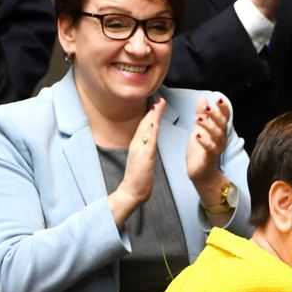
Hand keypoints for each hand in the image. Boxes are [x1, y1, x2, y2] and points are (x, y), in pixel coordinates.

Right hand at [107, 99, 162, 226]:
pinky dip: (151, 132)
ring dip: (152, 116)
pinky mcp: (144, 158)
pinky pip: (148, 142)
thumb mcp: (143, 160)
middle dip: (152, 111)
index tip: (157, 103)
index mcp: (138, 145)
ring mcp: (139, 151)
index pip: (144, 126)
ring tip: (159, 105)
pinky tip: (154, 123)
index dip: (151, 114)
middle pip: (145, 124)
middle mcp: (137, 145)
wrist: (131, 193)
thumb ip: (145, 149)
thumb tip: (149, 141)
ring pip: (146, 130)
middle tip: (160, 98)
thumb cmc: (139, 178)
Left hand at [186, 95, 230, 188]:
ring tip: (198, 118)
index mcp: (219, 131)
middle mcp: (220, 139)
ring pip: (216, 135)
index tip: (218, 98)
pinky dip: (204, 141)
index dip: (223, 108)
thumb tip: (203, 98)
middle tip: (207, 108)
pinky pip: (209, 148)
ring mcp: (216, 148)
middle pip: (222, 124)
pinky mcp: (209, 158)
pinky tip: (197, 135)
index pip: (225, 117)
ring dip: (208, 125)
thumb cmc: (201, 152)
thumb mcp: (199, 129)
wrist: (201, 174)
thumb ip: (201, 115)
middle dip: (215, 114)